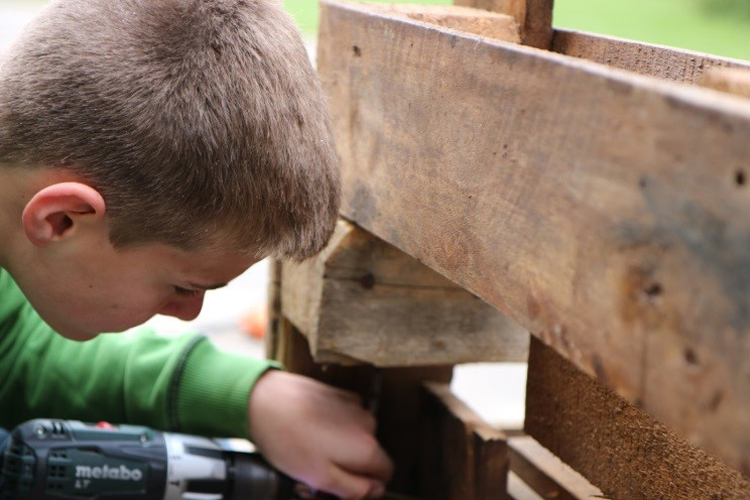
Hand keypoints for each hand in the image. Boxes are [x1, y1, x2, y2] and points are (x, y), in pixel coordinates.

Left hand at [248, 370, 392, 498]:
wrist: (265, 399)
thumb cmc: (287, 438)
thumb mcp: (320, 478)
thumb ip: (355, 489)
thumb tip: (376, 490)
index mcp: (367, 448)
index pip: (385, 475)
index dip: (363, 487)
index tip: (340, 489)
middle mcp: (367, 425)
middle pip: (368, 457)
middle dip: (347, 469)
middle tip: (316, 477)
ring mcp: (354, 407)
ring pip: (355, 439)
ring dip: (338, 450)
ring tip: (307, 455)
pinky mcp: (340, 396)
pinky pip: (344, 422)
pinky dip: (332, 431)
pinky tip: (308, 434)